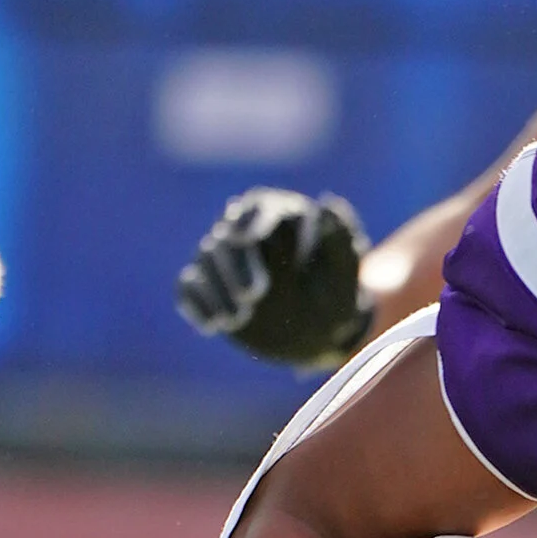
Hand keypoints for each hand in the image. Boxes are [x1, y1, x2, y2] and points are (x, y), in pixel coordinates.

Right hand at [176, 189, 374, 366]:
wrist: (318, 332)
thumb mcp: (346, 272)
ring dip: (218, 288)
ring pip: (207, 259)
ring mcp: (223, 258)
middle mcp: (246, 230)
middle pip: (228, 235)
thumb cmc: (336, 296)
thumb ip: (341, 239)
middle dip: (236, 263)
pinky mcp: (209, 285)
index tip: (248, 240)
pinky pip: (190, 287)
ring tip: (237, 320)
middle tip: (253, 296)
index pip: (260, 208)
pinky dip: (197, 303)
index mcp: (280, 215)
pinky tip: (211, 325)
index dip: (253, 222)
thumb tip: (329, 205)